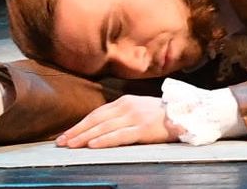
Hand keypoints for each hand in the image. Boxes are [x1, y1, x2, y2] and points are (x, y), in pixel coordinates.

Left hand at [53, 93, 178, 149]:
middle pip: (95, 120)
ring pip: (103, 128)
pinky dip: (104, 140)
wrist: (185, 113)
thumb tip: (99, 127)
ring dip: (84, 137)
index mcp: (124, 101)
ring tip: (71, 145)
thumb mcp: (138, 109)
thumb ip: (120, 115)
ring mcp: (134, 117)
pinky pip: (119, 135)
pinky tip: (92, 145)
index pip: (96, 114)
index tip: (65, 135)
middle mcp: (126, 107)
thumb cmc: (161, 114)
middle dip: (76, 132)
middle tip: (61, 142)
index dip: (79, 125)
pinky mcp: (142, 129)